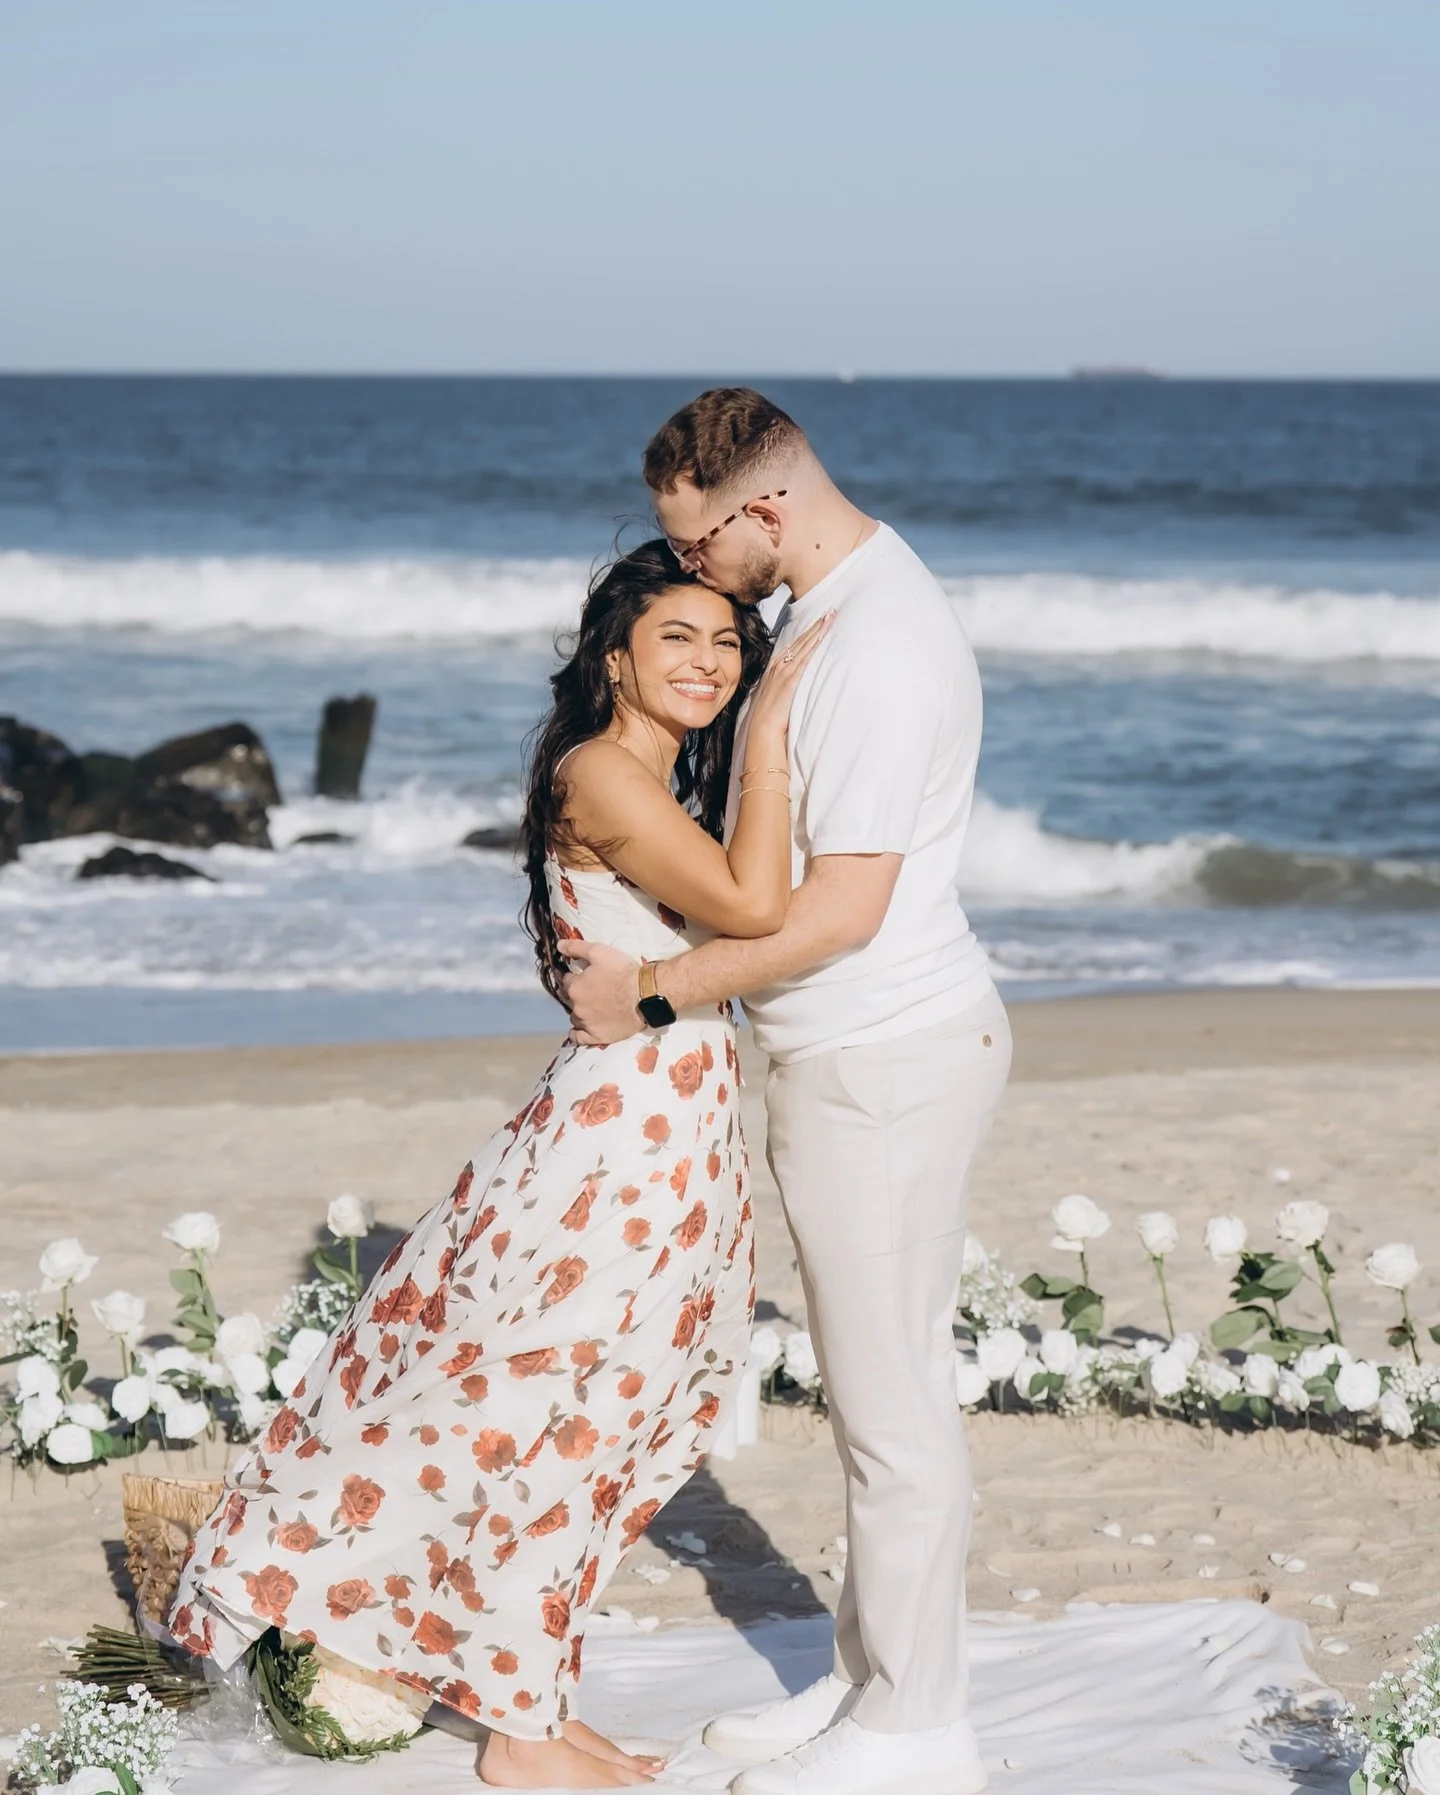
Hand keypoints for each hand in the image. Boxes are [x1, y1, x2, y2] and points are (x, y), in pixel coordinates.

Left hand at [561, 939, 643, 1044]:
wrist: (645, 995)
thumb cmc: (623, 972)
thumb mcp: (599, 952)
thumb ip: (576, 948)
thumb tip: (559, 945)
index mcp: (575, 987)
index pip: (566, 980)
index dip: (573, 976)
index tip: (580, 975)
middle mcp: (576, 1007)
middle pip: (570, 999)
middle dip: (576, 993)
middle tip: (589, 989)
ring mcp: (586, 1023)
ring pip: (575, 1017)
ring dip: (579, 1011)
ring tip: (592, 1007)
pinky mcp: (597, 1036)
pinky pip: (579, 1038)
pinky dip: (577, 1034)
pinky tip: (578, 1031)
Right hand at [744, 610, 833, 741]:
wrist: (763, 727)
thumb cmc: (770, 715)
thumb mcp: (776, 694)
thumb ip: (784, 684)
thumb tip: (792, 682)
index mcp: (775, 666)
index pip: (795, 644)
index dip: (809, 631)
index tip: (820, 620)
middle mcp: (779, 665)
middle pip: (802, 639)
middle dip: (817, 624)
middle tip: (831, 610)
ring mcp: (784, 671)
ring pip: (805, 644)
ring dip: (818, 629)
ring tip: (830, 616)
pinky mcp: (790, 679)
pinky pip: (805, 658)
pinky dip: (814, 645)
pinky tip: (823, 635)